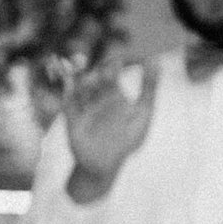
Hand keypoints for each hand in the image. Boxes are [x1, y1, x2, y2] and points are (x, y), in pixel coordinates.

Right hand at [63, 60, 155, 199]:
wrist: (106, 165)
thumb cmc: (128, 140)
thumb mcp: (143, 113)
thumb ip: (149, 88)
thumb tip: (155, 59)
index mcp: (113, 93)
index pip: (111, 71)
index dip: (113, 62)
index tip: (119, 58)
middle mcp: (95, 97)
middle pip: (94, 77)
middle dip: (98, 72)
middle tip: (107, 71)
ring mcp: (83, 107)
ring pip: (80, 88)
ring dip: (84, 81)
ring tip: (91, 80)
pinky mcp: (72, 120)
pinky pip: (68, 104)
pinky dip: (68, 93)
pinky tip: (70, 86)